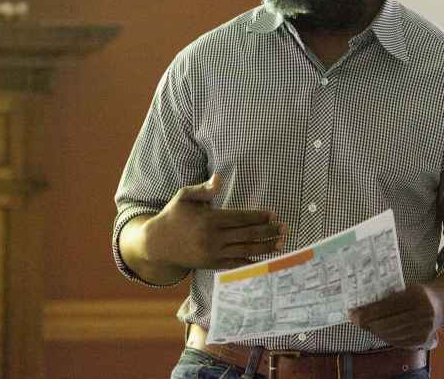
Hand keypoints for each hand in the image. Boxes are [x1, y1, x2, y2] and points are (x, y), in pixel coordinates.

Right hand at [143, 173, 287, 270]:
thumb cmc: (173, 215)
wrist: (157, 244)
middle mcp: (213, 238)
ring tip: (282, 243)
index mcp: (209, 219)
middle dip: (268, 231)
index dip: (260, 216)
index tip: (275, 215)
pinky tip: (266, 262)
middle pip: (247, 234)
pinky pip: (236, 264)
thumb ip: (204, 188)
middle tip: (286, 228)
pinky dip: (252, 263)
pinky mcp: (212, 264)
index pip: (241, 217)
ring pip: (245, 250)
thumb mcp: (184, 196)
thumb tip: (220, 178)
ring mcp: (213, 253)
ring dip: (265, 247)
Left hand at [348, 283, 443, 348]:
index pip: (386, 306)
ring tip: (365, 325)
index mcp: (417, 296)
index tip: (353, 312)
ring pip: (391, 335)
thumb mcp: (406, 288)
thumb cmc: (418, 294)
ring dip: (374, 331)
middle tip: (355, 319)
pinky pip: (398, 342)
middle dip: (367, 323)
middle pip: (387, 323)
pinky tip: (378, 331)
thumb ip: (388, 296)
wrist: (442, 305)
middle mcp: (423, 314)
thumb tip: (362, 305)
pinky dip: (385, 337)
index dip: (367, 311)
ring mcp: (425, 329)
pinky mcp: (424, 341)